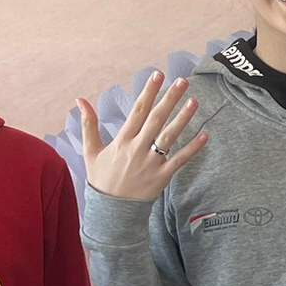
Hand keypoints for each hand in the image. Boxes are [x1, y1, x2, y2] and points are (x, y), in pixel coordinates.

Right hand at [77, 72, 207, 201]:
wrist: (111, 210)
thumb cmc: (101, 179)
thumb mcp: (90, 151)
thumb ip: (88, 124)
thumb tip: (80, 99)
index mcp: (122, 140)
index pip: (137, 111)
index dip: (148, 92)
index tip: (158, 74)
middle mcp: (138, 149)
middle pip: (156, 119)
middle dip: (169, 99)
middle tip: (182, 81)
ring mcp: (151, 163)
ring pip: (169, 136)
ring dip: (183, 118)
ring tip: (194, 101)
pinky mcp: (162, 176)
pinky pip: (180, 160)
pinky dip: (192, 148)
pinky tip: (204, 135)